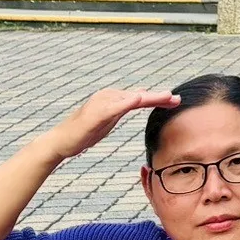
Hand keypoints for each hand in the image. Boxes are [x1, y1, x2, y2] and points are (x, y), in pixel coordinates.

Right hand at [43, 87, 180, 162]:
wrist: (61, 142)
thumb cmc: (84, 132)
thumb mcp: (109, 119)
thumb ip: (123, 108)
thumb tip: (138, 98)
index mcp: (112, 99)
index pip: (139, 98)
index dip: (157, 99)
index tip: (175, 101)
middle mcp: (108, 97)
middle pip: (138, 97)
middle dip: (158, 98)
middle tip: (178, 99)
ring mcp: (101, 103)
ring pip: (130, 99)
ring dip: (149, 97)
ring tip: (166, 97)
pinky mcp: (95, 113)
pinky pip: (114, 107)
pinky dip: (127, 102)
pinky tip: (139, 98)